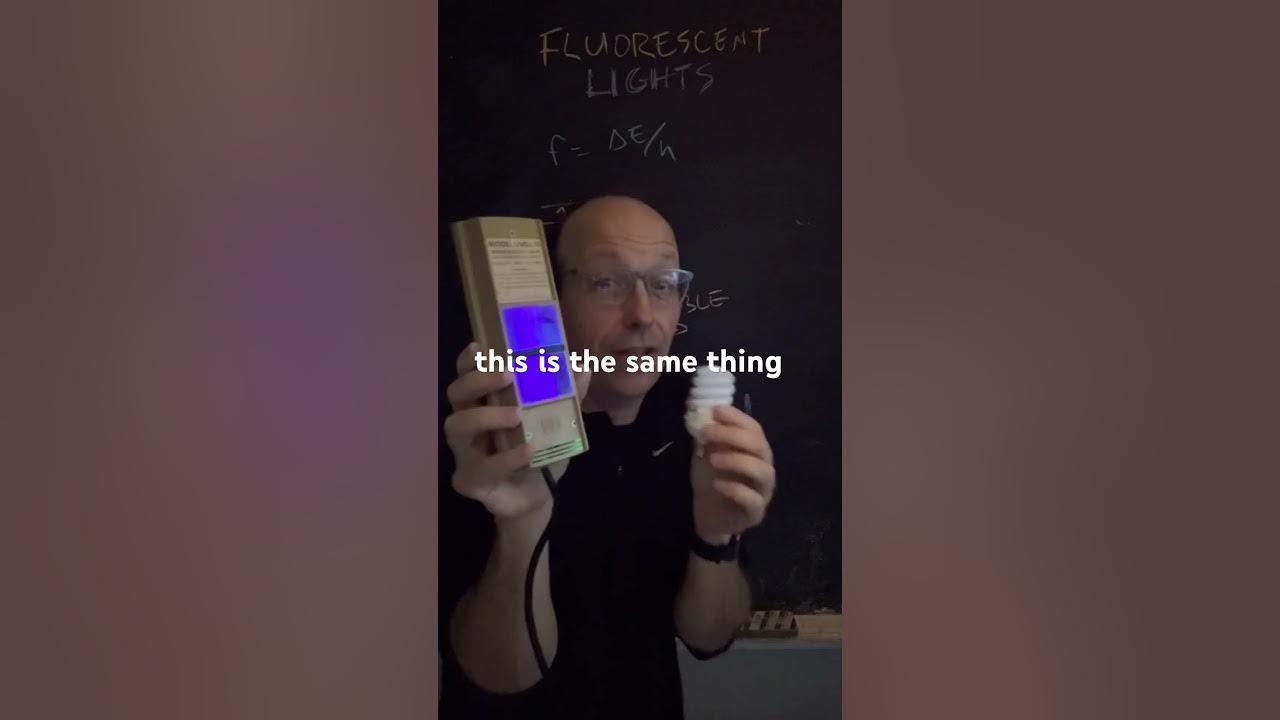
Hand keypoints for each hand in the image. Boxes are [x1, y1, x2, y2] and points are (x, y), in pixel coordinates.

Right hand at [444, 342, 590, 525]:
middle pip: (456, 392)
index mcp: (483, 402)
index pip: (466, 373)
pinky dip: (506, 458)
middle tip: (508, 374)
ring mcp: (464, 452)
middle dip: (478, 380)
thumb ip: (567, 395)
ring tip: (517, 415)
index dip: (469, 360)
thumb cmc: (539, 451)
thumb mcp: (556, 421)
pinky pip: (481, 468)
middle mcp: (467, 422)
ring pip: (457, 426)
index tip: (481, 347)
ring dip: (486, 416)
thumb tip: (582, 365)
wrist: (538, 497)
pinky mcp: (469, 480)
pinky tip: (528, 452)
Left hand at [690, 405, 775, 542]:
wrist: (707, 515)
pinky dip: (735, 489)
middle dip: (734, 436)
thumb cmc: (711, 481)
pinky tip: (718, 484)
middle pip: (761, 447)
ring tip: (712, 459)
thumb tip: (705, 412)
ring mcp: (763, 492)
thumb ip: (709, 437)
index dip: (738, 418)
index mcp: (754, 452)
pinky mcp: (755, 512)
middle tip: (708, 432)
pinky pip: (753, 499)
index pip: (755, 429)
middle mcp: (764, 468)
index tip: (716, 410)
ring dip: (737, 460)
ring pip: (763, 472)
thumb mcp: (706, 454)